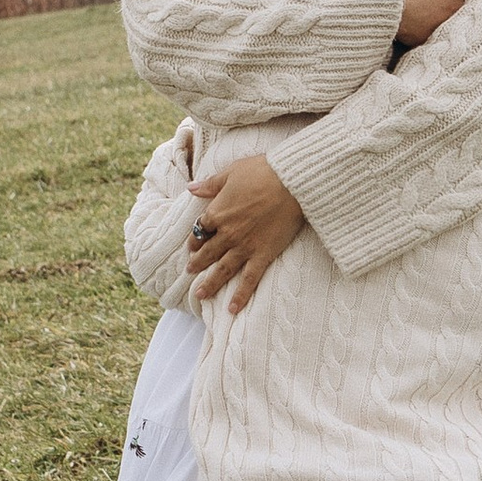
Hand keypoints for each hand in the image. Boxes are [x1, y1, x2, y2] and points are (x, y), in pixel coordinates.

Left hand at [188, 154, 306, 309]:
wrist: (291, 182)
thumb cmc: (263, 171)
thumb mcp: (231, 172)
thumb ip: (210, 184)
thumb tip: (190, 188)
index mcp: (217, 212)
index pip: (200, 229)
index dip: (196, 238)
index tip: (193, 244)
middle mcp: (227, 234)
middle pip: (207, 252)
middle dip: (197, 263)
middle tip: (190, 272)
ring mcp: (244, 247)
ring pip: (222, 270)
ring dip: (210, 283)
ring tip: (200, 295)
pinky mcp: (263, 255)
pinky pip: (249, 280)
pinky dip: (240, 295)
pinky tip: (232, 309)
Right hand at [393, 0, 471, 48]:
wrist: (378, 0)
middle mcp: (457, 6)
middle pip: (465, 1)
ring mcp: (444, 25)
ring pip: (453, 19)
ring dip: (446, 14)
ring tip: (432, 10)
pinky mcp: (430, 38)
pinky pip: (437, 34)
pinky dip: (432, 30)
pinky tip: (422, 24)